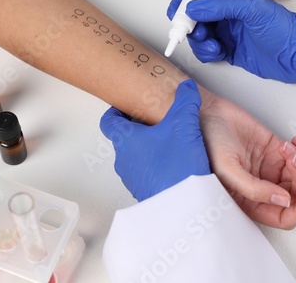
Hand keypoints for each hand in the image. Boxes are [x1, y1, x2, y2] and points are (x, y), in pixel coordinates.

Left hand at [100, 79, 209, 200]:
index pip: (109, 122)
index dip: (116, 112)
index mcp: (125, 140)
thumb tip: (186, 88)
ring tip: (170, 145)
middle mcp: (124, 160)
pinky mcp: (146, 193)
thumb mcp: (183, 125)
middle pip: (124, 139)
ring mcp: (133, 179)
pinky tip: (177, 165)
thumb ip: (185, 101)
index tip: (125, 107)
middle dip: (139, 130)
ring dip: (149, 150)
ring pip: (136, 158)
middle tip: (154, 123)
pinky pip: (147, 174)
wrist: (182, 207)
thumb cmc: (175, 166)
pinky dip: (157, 167)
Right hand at [167, 0, 295, 87]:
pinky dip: (207, 54)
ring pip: (197, 36)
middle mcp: (225, 12)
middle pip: (192, 17)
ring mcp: (225, 31)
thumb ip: (221, 6)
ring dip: (200, 43)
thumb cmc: (283, 30)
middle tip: (199, 35)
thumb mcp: (252, 10)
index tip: (177, 16)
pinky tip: (220, 53)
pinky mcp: (226, 49)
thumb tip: (194, 7)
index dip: (183, 3)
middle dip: (190, 27)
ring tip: (215, 47)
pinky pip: (205, 50)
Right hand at [198, 89, 295, 228]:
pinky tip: (294, 142)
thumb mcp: (227, 170)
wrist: (209, 114)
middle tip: (293, 162)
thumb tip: (285, 201)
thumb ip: (255, 190)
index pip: (282, 217)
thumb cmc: (209, 142)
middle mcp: (262, 187)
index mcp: (249, 201)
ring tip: (286, 147)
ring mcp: (271, 169)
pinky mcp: (276, 151)